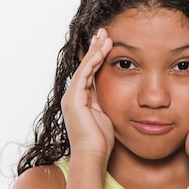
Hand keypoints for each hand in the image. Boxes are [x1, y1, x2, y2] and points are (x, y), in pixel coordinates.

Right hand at [61, 29, 114, 160]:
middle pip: (85, 66)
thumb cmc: (101, 142)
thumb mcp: (106, 117)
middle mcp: (73, 96)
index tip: (107, 43)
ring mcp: (72, 97)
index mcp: (81, 100)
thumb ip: (105, 104)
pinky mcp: (74, 99)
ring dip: (95, 50)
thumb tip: (116, 95)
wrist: (92, 156)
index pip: (90, 72)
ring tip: (105, 35)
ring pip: (85, 67)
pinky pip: (85, 74)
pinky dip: (94, 61)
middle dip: (94, 48)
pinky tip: (103, 50)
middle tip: (103, 32)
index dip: (97, 57)